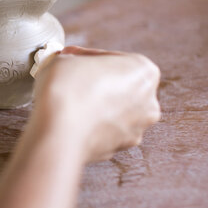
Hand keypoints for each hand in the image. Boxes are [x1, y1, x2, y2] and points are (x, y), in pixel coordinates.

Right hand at [33, 46, 160, 162]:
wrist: (58, 133)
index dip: (86, 57)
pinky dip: (90, 124)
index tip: (70, 59)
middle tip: (70, 80)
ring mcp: (136, 129)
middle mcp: (148, 102)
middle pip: (119, 86)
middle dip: (96, 83)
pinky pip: (104, 130)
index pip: (112, 58)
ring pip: (113, 111)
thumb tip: (68, 62)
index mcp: (144, 70)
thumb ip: (72, 59)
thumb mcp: (65, 58)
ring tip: (69, 101)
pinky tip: (71, 120)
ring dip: (94, 105)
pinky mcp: (118, 149)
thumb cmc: (67, 89)